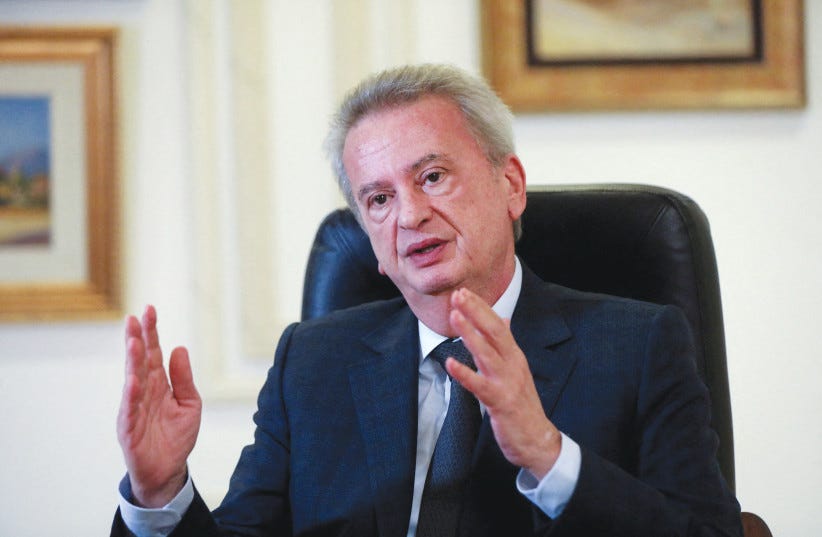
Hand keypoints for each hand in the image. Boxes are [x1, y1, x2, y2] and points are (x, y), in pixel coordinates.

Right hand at [116, 305, 201, 506]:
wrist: (168, 471)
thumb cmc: (176, 437)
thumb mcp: (190, 403)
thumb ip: (183, 378)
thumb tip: (180, 348)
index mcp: (158, 384)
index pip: (153, 353)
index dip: (151, 332)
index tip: (149, 310)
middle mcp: (143, 392)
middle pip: (139, 361)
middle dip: (137, 339)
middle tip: (136, 317)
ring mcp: (134, 408)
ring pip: (132, 380)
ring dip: (132, 361)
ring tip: (134, 341)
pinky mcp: (129, 428)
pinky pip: (129, 409)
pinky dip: (131, 394)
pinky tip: (133, 379)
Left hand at [445, 288, 560, 479]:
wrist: (538, 440)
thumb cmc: (523, 405)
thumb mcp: (517, 369)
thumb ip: (508, 344)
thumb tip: (504, 317)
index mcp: (515, 355)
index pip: (498, 324)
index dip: (481, 307)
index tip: (464, 291)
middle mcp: (513, 364)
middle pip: (494, 332)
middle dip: (476, 312)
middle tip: (458, 294)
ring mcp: (508, 383)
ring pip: (487, 354)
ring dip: (470, 334)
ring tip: (455, 317)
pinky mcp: (500, 402)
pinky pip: (480, 386)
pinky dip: (465, 374)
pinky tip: (450, 364)